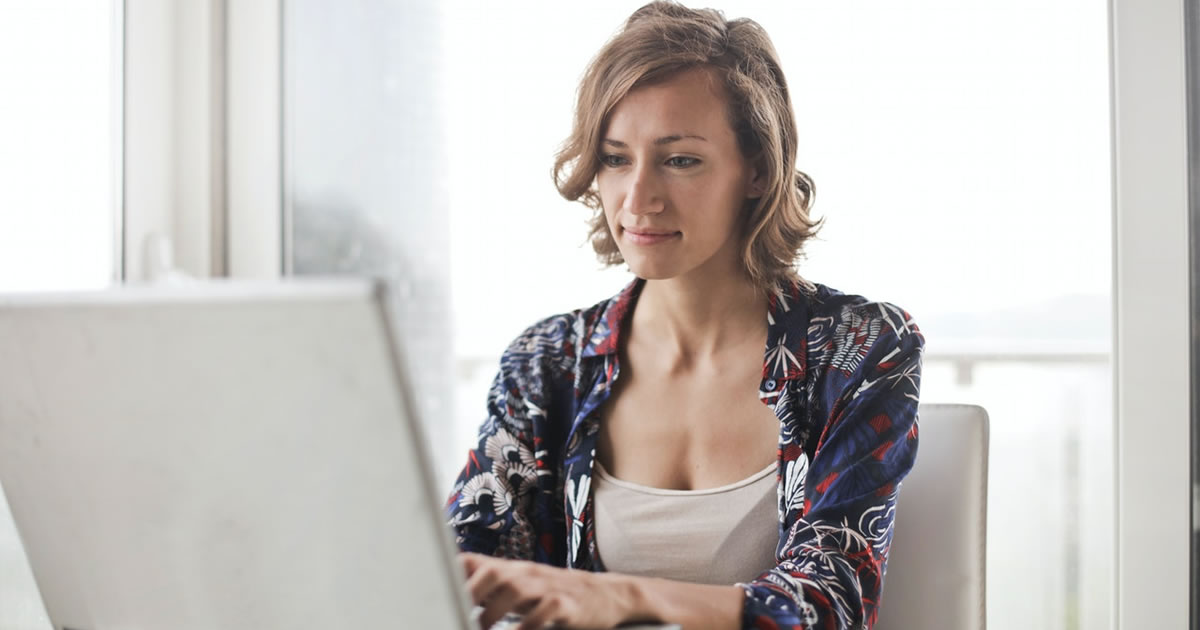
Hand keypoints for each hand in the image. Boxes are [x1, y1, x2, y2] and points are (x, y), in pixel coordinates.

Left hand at [460, 552, 640, 629]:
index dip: (451, 574)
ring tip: (481, 628)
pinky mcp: (568, 604)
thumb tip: (453, 589)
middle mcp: (527, 574)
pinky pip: (545, 611)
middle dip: (470, 593)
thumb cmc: (556, 594)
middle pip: (493, 572)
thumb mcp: (522, 585)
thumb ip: (491, 587)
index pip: (474, 562)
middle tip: (456, 613)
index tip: (431, 590)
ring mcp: (548, 587)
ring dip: (493, 611)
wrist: (608, 594)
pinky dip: (528, 625)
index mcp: (511, 570)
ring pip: (516, 589)